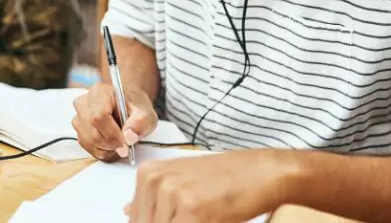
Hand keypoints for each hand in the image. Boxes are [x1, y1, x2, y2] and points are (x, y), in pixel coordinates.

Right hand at [72, 83, 157, 161]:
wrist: (127, 108)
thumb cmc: (134, 107)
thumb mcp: (145, 113)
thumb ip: (140, 122)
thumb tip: (129, 137)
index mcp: (99, 92)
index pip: (99, 116)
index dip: (112, 134)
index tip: (125, 143)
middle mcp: (84, 103)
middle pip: (93, 132)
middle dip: (112, 144)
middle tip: (126, 145)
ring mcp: (78, 118)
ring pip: (89, 142)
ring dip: (107, 149)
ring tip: (120, 143)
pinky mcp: (79, 132)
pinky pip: (87, 148)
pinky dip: (102, 152)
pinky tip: (112, 146)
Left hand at [125, 150, 303, 222]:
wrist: (263, 172)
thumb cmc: (227, 176)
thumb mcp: (182, 178)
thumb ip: (152, 197)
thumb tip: (128, 211)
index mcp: (148, 174)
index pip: (136, 218)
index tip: (177, 218)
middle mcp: (156, 182)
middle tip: (193, 218)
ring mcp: (174, 196)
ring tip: (205, 216)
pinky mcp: (194, 212)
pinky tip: (212, 220)